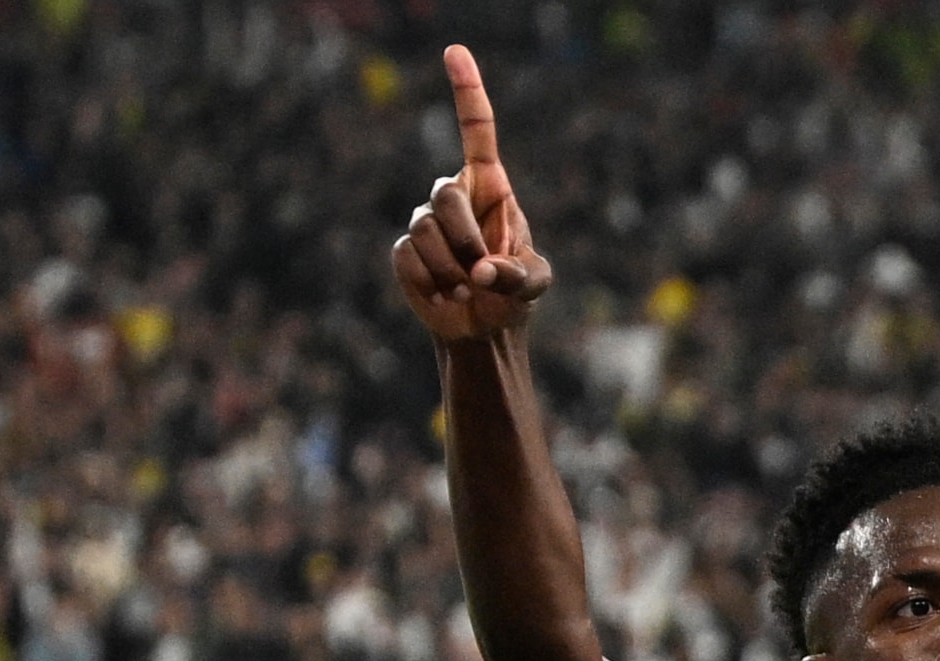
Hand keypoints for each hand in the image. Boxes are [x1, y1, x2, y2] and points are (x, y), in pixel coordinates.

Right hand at [390, 46, 553, 345]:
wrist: (483, 330)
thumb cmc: (513, 296)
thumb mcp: (533, 285)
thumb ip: (519, 276)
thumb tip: (482, 271)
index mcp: (490, 188)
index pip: (477, 130)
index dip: (467, 91)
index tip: (454, 52)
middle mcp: (455, 195)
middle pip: (443, 192)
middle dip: (464, 236)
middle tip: (481, 271)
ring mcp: (426, 221)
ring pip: (424, 229)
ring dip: (451, 267)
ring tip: (467, 287)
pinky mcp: (406, 251)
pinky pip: (409, 257)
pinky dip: (432, 282)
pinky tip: (446, 294)